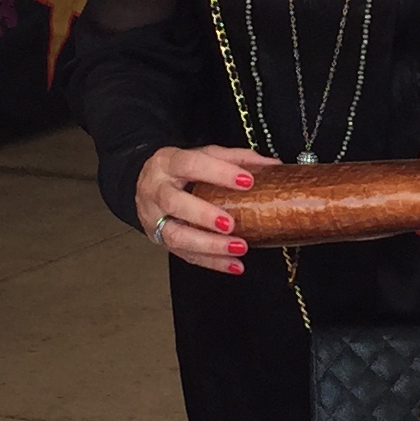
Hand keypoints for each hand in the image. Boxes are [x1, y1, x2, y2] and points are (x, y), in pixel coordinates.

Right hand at [132, 142, 276, 275]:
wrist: (148, 183)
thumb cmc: (181, 170)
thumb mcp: (204, 155)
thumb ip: (236, 158)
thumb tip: (272, 165)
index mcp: (167, 162)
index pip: (190, 164)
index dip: (218, 173)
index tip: (247, 181)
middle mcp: (155, 190)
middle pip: (174, 203)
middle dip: (203, 215)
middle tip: (231, 224)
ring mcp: (154, 218)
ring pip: (176, 236)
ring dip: (209, 245)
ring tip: (239, 248)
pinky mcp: (160, 240)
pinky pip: (184, 255)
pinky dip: (212, 262)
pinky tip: (234, 265)